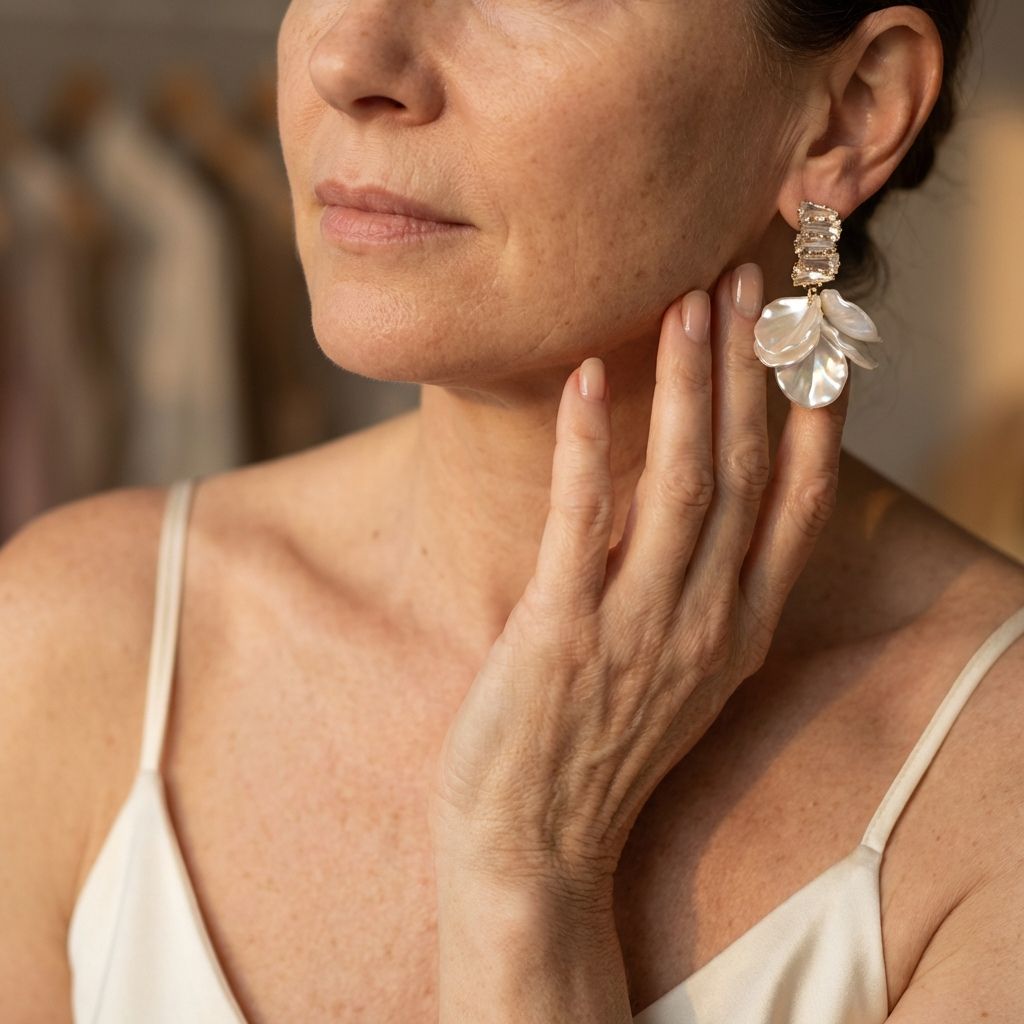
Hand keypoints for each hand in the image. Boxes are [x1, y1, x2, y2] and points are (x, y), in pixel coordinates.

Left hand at [428, 263, 849, 906]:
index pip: (799, 507)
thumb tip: (683, 510)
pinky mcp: (564, 631)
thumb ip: (692, 596)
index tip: (818, 347)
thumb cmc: (595, 751)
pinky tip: (591, 378)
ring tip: (688, 302)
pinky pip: (584, 517)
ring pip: (684, 480)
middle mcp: (704, 622)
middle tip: (747, 281)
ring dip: (690, 385)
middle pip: (747, 471)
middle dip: (751, 369)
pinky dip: (591, 442)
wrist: (534, 847)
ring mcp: (639, 626)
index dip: (817, 420)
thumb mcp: (672, 676)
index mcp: (736, 630)